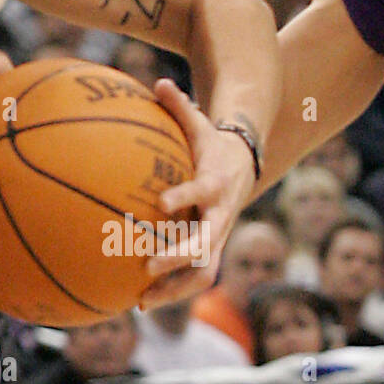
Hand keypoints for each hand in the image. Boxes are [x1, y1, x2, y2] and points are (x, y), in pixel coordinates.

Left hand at [136, 78, 257, 307]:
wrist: (245, 164)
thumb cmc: (211, 143)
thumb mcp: (199, 122)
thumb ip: (179, 105)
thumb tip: (160, 82)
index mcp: (216, 182)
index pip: (203, 191)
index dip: (185, 196)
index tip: (161, 202)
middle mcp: (220, 214)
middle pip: (206, 243)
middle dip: (178, 256)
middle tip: (147, 264)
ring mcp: (217, 236)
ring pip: (203, 271)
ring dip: (174, 288)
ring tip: (141, 300)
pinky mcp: (211, 249)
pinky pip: (194, 277)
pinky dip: (170, 292)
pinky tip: (137, 302)